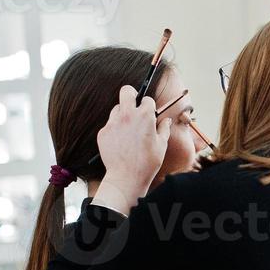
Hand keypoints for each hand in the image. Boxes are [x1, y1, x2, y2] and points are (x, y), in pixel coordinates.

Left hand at [91, 85, 171, 213]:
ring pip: (116, 108)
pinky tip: (121, 142)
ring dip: (123, 114)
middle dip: (131, 94)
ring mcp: (113, 123)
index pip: (146, 99)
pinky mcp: (103, 132)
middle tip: (134, 102)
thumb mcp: (161, 145)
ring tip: (128, 130)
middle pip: (126, 91)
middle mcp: (127, 115)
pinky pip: (110, 125)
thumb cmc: (147, 163)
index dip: (149, 106)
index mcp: (145, 116)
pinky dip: (115, 130)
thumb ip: (164, 129)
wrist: (126, 178)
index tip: (150, 113)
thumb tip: (166, 121)